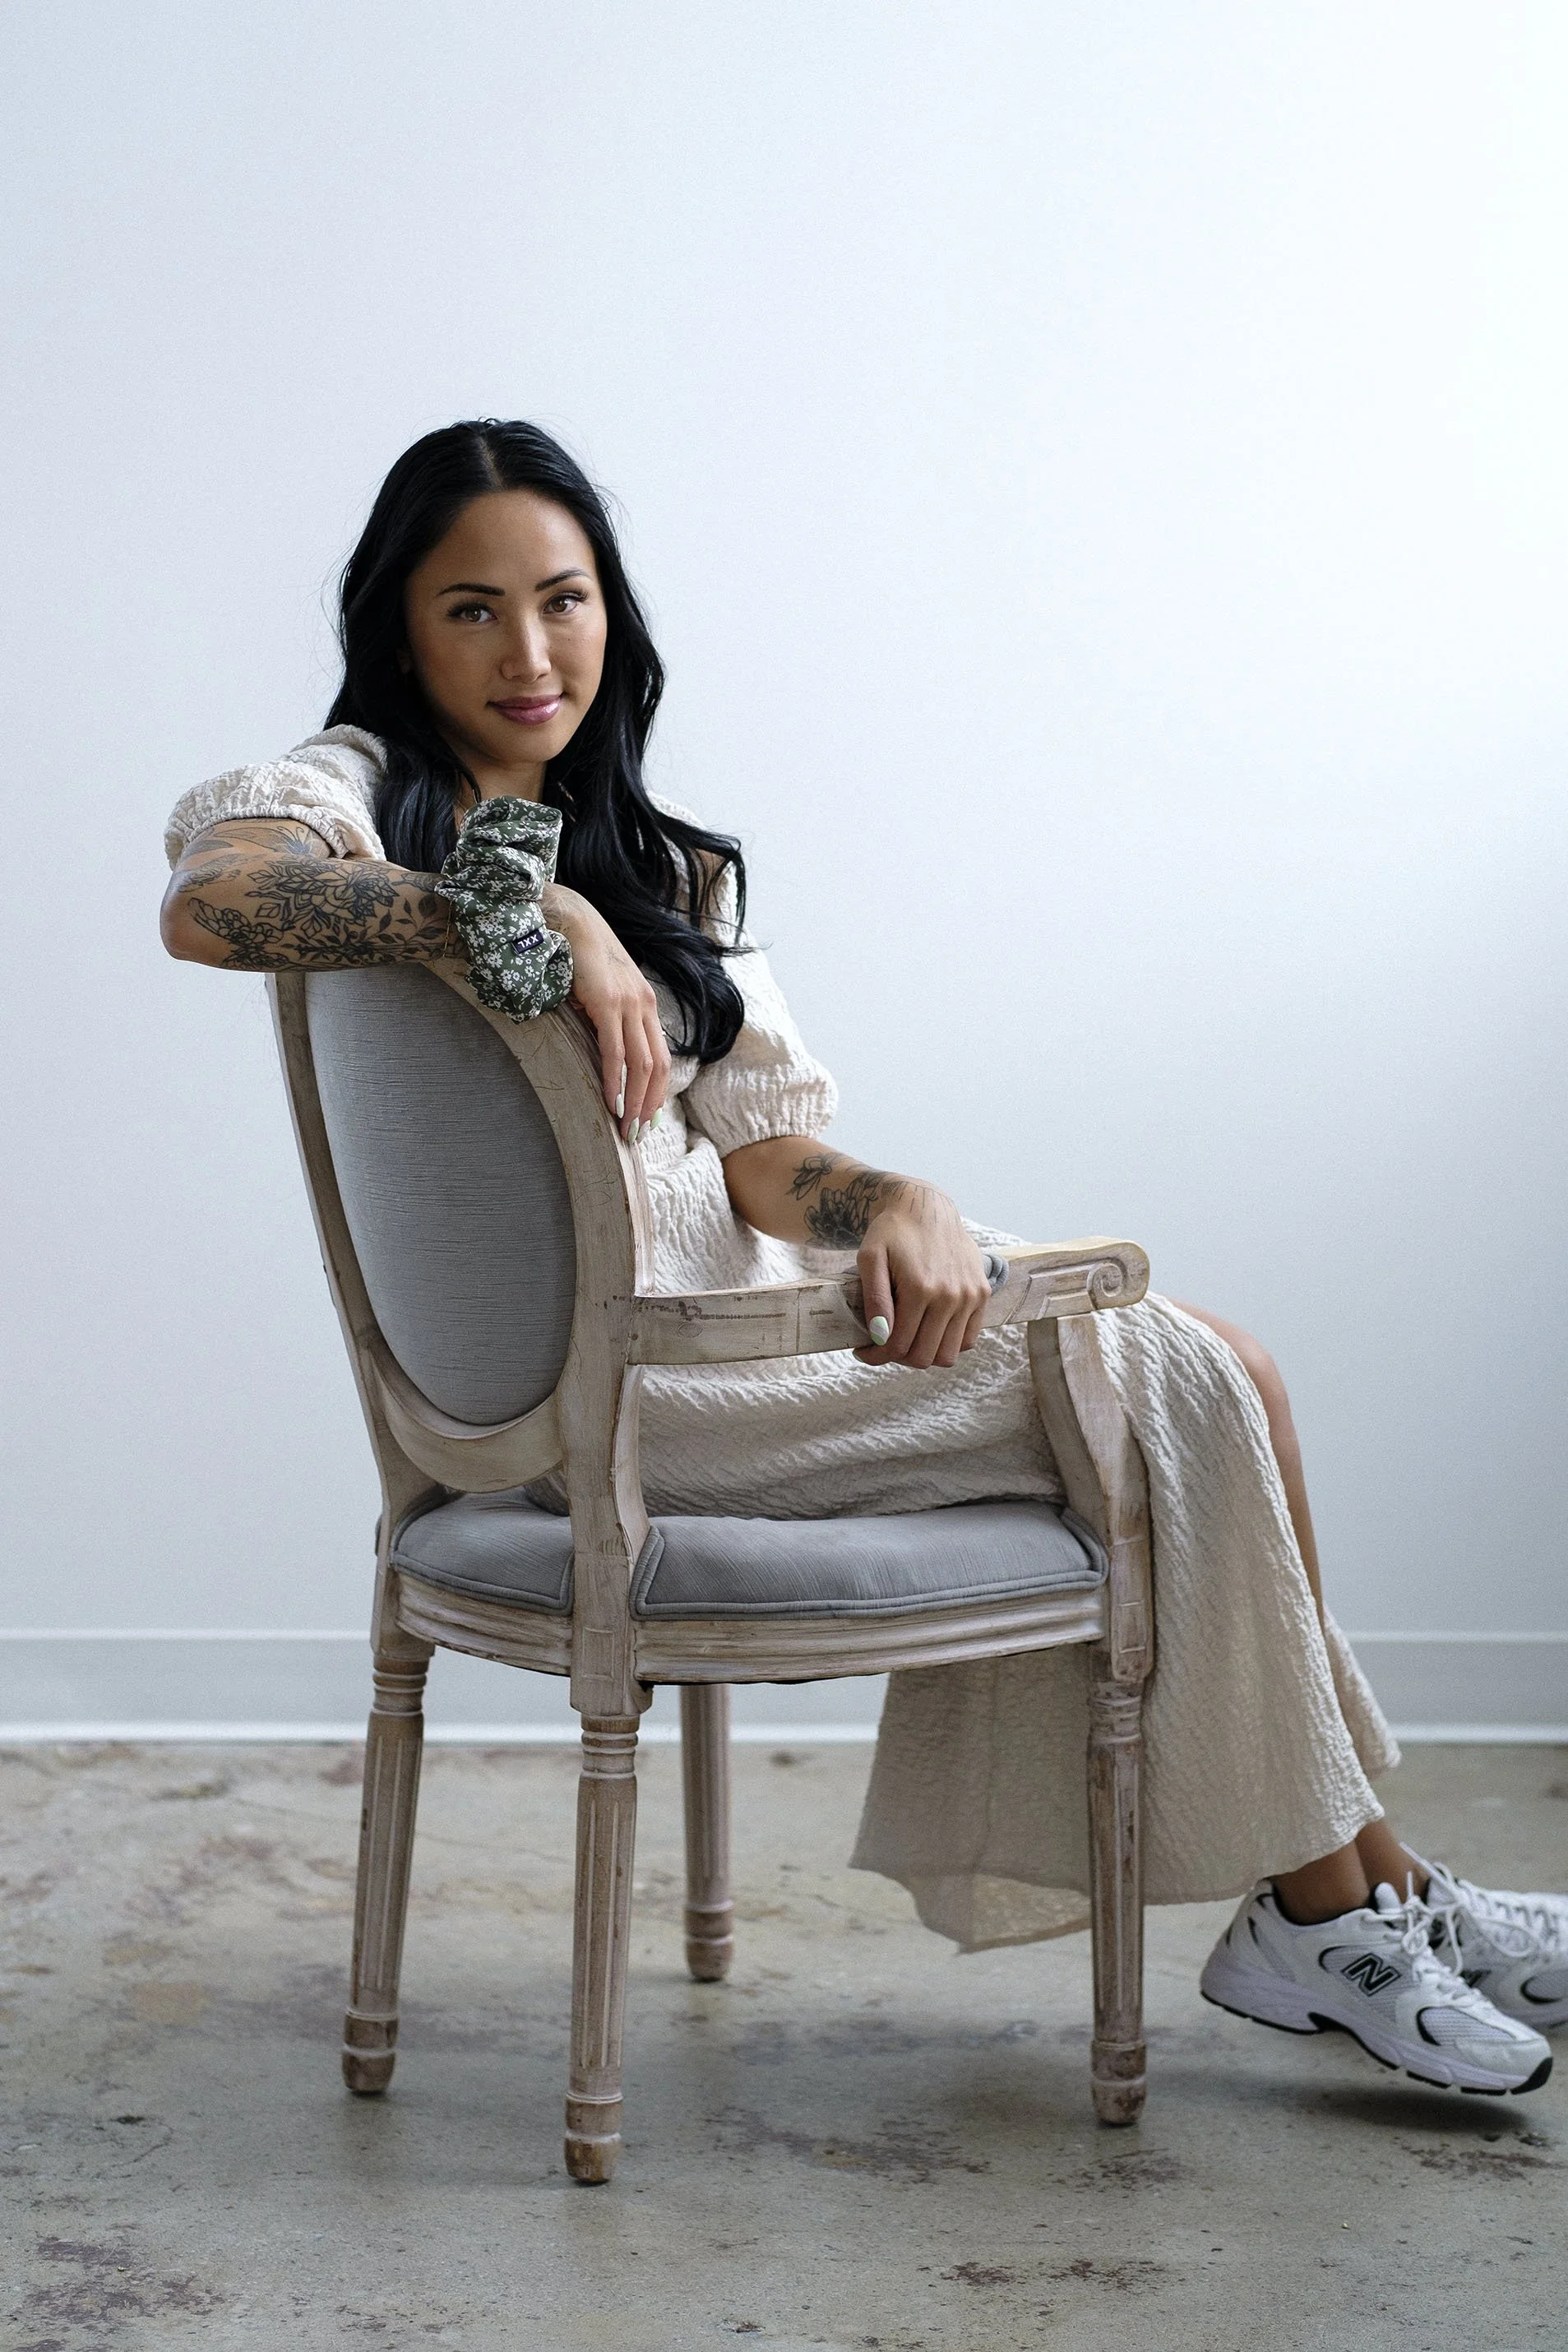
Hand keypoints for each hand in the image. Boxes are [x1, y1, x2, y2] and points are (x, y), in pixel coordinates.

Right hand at [543, 883, 670, 1139]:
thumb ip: (609, 1020)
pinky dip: (615, 1081)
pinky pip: (615, 1051)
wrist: (571, 918)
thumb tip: (602, 1054)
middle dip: (650, 1106)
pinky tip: (611, 1101)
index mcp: (646, 1005)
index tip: (647, 1118)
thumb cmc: (581, 957)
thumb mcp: (602, 992)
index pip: (661, 1058)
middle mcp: (644, 1005)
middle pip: (658, 1067)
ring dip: (635, 1101)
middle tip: (638, 1134)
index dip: (657, 1092)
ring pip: (641, 1064)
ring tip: (626, 1128)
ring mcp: (629, 1003)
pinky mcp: (607, 1002)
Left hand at [855, 1185, 991, 1369]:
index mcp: (919, 1288)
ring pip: (948, 1354)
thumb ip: (875, 1298)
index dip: (876, 1357)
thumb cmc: (892, 1232)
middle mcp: (950, 1295)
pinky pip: (968, 1338)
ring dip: (925, 1354)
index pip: (897, 1346)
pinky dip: (948, 1343)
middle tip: (884, 1345)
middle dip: (899, 1358)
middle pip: (924, 1356)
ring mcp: (970, 1295)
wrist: (927, 1207)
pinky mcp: (982, 1293)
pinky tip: (930, 1330)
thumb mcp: (870, 1257)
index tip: (863, 1351)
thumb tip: (881, 1336)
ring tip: (908, 1339)